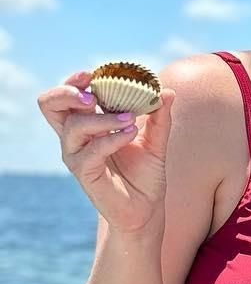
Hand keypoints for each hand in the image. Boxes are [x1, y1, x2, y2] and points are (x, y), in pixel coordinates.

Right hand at [36, 71, 174, 234]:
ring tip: (129, 119)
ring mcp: (76, 155)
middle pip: (50, 104)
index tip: (94, 73)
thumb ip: (159, 118)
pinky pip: (91, 150)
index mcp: (86, 125)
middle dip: (68, 91)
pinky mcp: (84, 173)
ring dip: (102, 118)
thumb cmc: (145, 176)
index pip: (66, 96)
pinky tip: (131, 134)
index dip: (74, 81)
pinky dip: (112, 138)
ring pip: (74, 125)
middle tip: (94, 93)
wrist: (147, 210)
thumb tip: (167, 92)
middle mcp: (75, 138)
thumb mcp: (156, 143)